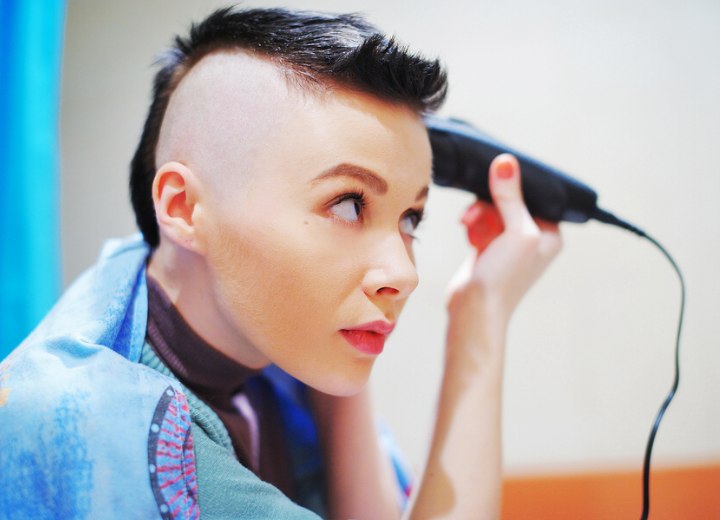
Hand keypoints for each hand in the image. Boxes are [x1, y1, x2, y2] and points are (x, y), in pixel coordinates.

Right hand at [447, 153, 561, 333]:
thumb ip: (511, 197)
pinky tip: (467, 234)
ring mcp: (509, 245)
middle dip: (489, 204)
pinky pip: (480, 224)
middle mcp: (532, 239)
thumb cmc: (504, 278)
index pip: (534, 196)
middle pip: (509, 202)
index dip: (513, 189)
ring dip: (477, 214)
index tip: (495, 186)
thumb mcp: (515, 232)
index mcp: (550, 235)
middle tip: (473, 213)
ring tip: (467, 224)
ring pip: (491, 211)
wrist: (474, 311)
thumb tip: (506, 162)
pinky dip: (472, 225)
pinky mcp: (488, 249)